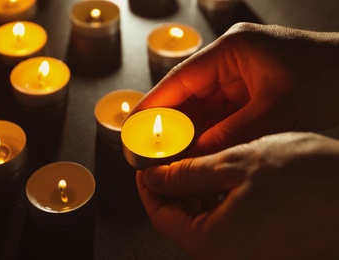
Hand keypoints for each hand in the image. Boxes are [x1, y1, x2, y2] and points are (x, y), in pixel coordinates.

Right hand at [132, 23, 338, 155]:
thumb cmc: (328, 78)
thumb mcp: (275, 110)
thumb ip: (230, 133)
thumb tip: (195, 155)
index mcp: (232, 52)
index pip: (181, 78)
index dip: (154, 103)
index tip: (134, 123)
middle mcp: (230, 62)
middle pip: (187, 95)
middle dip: (168, 123)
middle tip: (149, 149)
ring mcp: (238, 77)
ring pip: (201, 108)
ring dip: (187, 131)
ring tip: (168, 156)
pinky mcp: (248, 92)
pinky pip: (219, 114)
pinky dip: (207, 133)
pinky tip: (196, 151)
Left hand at [137, 132, 338, 258]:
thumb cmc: (306, 178)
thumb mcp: (235, 165)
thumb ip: (188, 174)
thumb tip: (156, 177)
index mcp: (214, 242)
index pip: (162, 217)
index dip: (149, 189)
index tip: (147, 167)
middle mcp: (228, 254)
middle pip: (180, 221)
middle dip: (170, 189)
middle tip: (169, 160)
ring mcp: (246, 251)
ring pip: (202, 220)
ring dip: (192, 192)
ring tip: (192, 163)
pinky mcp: (261, 242)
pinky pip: (225, 222)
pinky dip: (214, 199)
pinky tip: (218, 176)